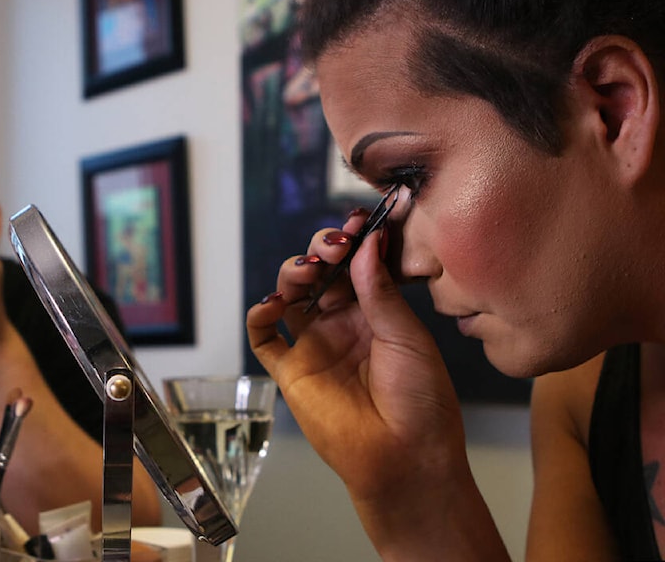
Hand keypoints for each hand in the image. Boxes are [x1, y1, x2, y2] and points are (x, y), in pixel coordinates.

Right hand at [246, 211, 464, 506]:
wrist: (405, 460)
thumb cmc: (421, 403)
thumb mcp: (408, 337)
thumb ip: (380, 290)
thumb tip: (364, 243)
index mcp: (378, 312)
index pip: (359, 263)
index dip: (356, 239)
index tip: (359, 220)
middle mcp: (343, 323)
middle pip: (321, 272)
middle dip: (323, 249)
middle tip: (334, 246)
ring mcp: (316, 345)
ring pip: (291, 294)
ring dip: (293, 273)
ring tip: (308, 271)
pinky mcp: (291, 371)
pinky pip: (264, 337)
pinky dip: (260, 314)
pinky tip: (273, 305)